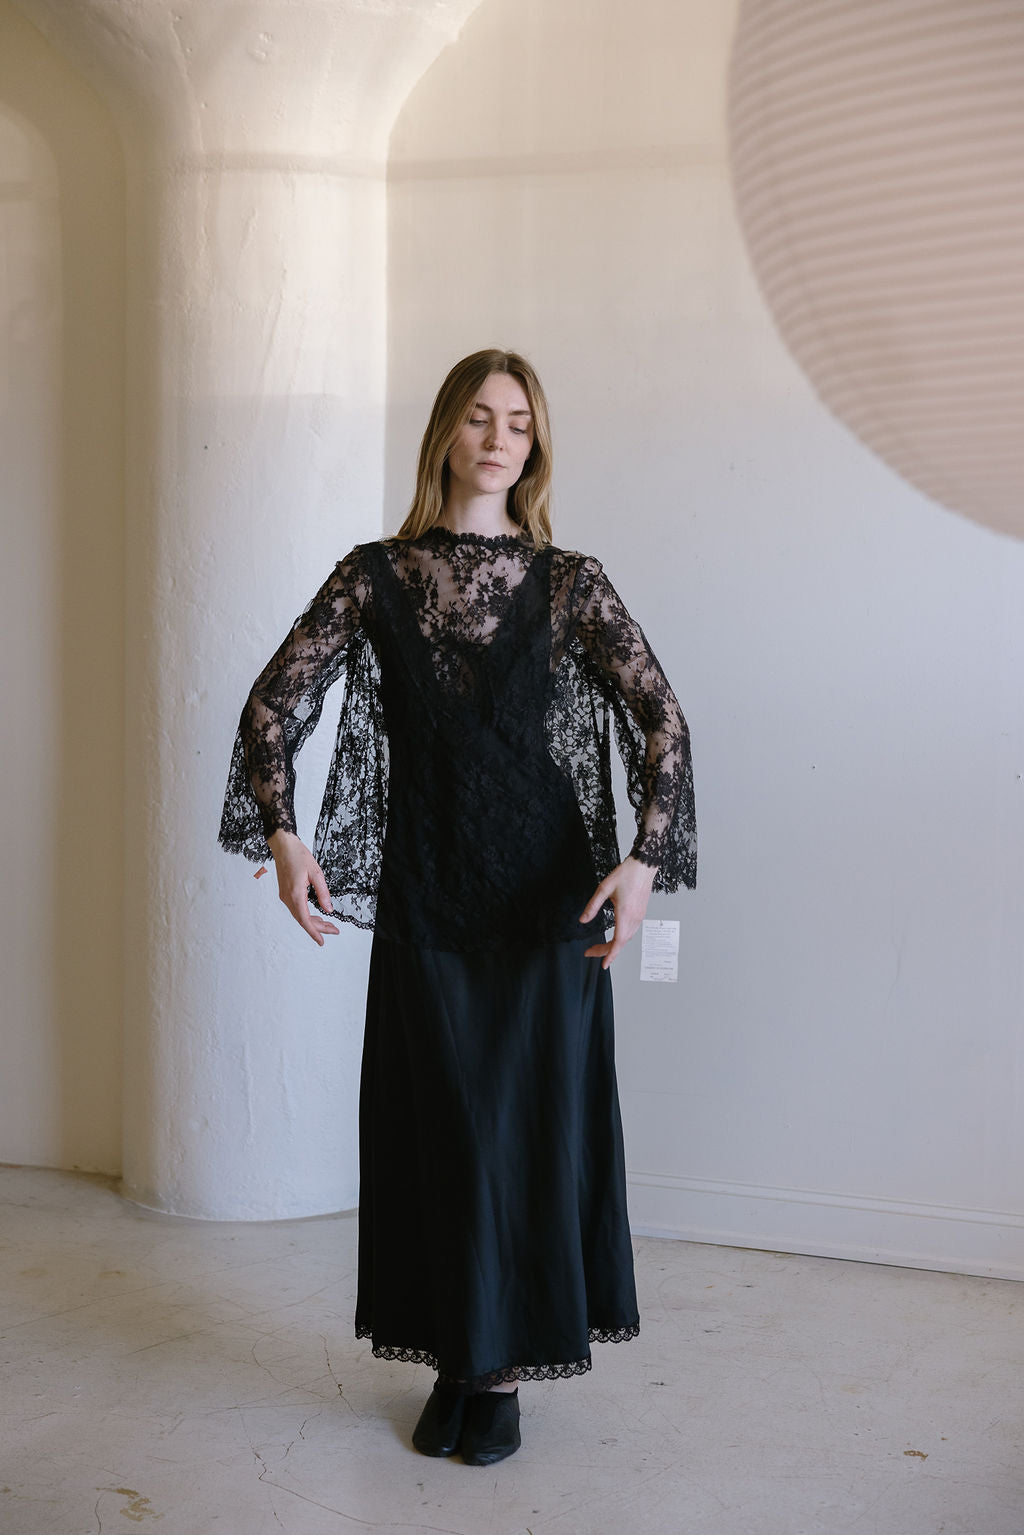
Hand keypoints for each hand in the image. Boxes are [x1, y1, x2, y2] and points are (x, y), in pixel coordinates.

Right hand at [267, 830, 339, 946]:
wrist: (283, 846)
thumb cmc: (298, 856)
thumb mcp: (317, 873)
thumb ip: (323, 893)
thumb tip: (329, 909)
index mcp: (295, 894)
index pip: (305, 920)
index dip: (314, 932)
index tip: (322, 941)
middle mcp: (287, 898)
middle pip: (303, 919)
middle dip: (319, 927)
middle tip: (334, 930)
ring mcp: (285, 896)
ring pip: (299, 915)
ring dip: (313, 921)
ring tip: (328, 924)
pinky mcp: (285, 893)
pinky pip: (296, 909)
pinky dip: (306, 914)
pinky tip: (316, 915)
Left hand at [579, 855, 656, 968]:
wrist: (643, 865)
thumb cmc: (626, 874)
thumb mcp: (603, 889)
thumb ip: (592, 906)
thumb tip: (582, 921)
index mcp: (625, 914)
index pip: (618, 942)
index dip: (610, 955)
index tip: (604, 965)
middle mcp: (634, 918)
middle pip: (621, 943)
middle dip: (606, 951)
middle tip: (590, 952)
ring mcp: (639, 916)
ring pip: (627, 938)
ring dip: (614, 945)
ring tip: (600, 946)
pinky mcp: (641, 913)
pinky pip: (631, 931)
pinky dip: (621, 938)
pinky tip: (614, 936)